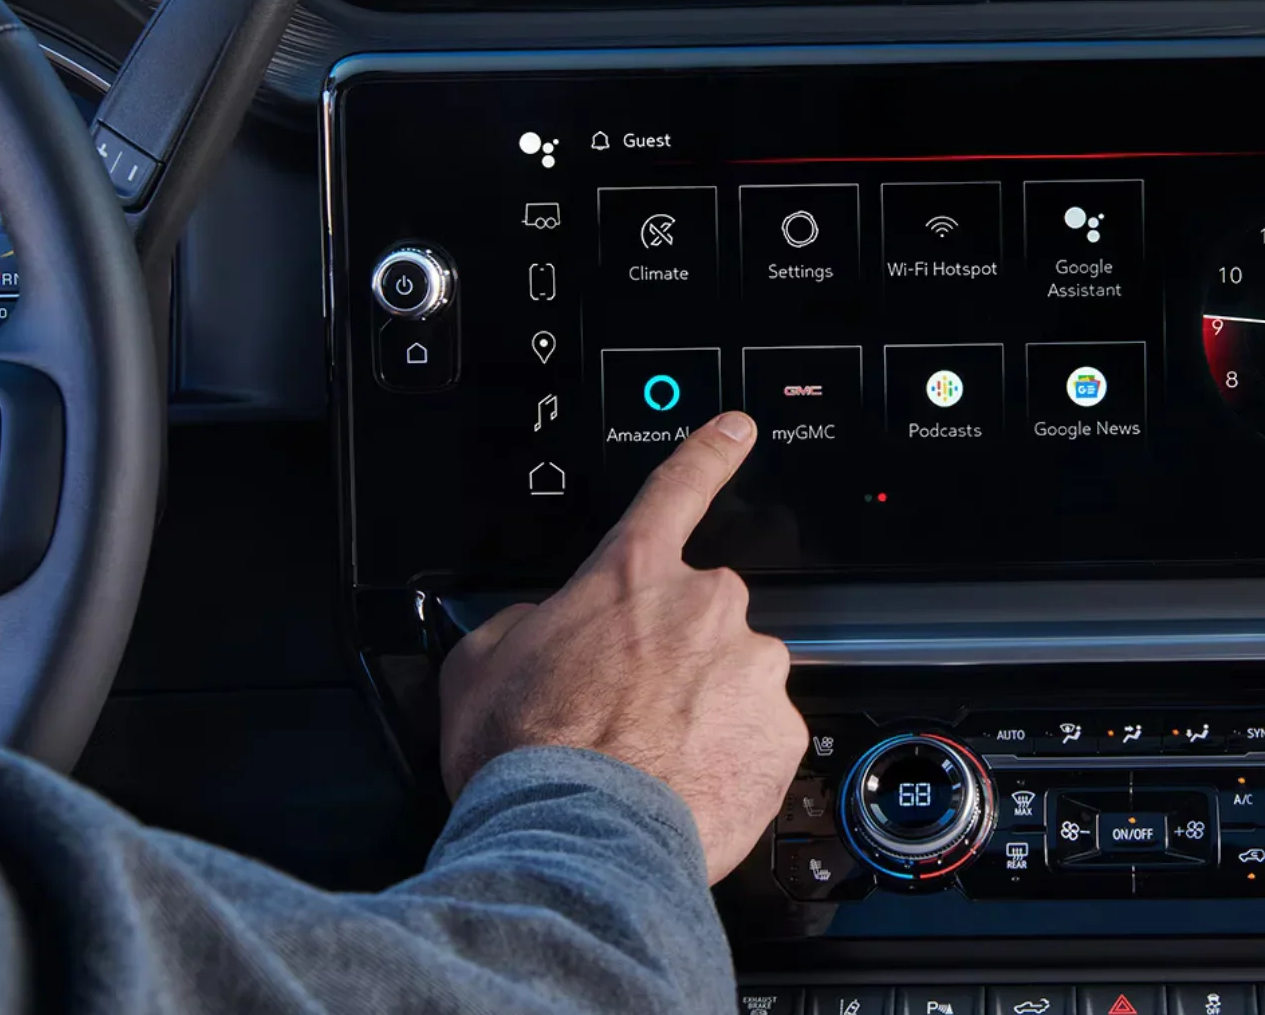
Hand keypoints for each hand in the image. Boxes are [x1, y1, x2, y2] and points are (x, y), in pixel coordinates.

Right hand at [437, 412, 804, 884]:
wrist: (576, 834)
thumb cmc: (527, 749)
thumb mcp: (482, 660)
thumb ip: (524, 622)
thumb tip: (539, 628)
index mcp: (632, 575)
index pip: (677, 489)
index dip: (710, 453)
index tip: (737, 430)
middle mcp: (705, 607)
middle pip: (700, 617)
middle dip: (672, 656)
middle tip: (625, 709)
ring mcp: (751, 669)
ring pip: (733, 680)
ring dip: (701, 710)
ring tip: (648, 760)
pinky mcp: (781, 734)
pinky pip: (758, 738)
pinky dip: (728, 759)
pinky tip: (683, 786)